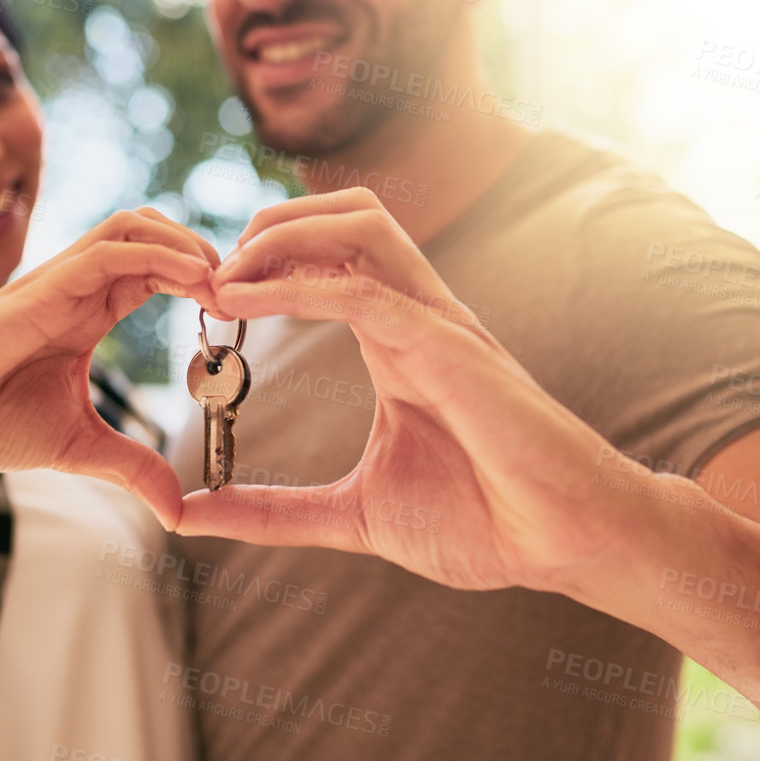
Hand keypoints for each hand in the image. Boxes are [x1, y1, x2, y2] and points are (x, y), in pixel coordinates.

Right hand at [0, 208, 220, 529]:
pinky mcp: (43, 287)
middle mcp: (77, 287)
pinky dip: (159, 255)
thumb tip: (179, 511)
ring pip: (136, 225)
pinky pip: (110, 250)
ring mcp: (60, 281)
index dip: (202, 280)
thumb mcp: (76, 448)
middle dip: (207, 252)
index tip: (239, 312)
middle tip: (245, 291)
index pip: (157, 272)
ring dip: (188, 243)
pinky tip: (194, 280)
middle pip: (155, 234)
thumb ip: (131, 468)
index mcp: (87, 313)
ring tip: (223, 282)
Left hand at [175, 189, 644, 591]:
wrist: (563, 543)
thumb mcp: (355, 515)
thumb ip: (276, 511)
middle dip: (268, 226)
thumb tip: (196, 515)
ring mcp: (437, 324)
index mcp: (399, 342)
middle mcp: (418, 317)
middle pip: (342, 217)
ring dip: (280, 235)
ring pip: (358, 225)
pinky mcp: (449, 346)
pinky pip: (365, 290)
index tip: (202, 300)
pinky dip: (296, 286)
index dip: (261, 266)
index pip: (328, 262)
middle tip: (206, 274)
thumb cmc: (485, 524)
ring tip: (222, 276)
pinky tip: (241, 304)